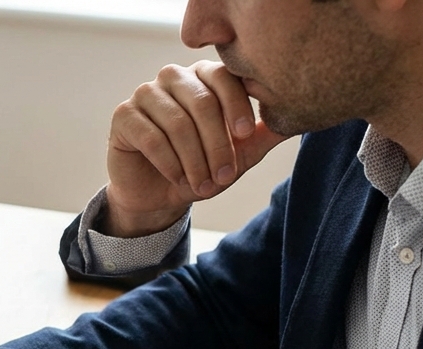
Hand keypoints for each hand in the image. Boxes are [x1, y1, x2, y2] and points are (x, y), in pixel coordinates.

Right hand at [104, 60, 289, 236]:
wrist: (158, 196)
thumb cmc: (199, 169)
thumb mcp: (238, 157)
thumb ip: (262, 137)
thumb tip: (298, 120)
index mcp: (204, 78)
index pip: (225, 78)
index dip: (237, 105)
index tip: (245, 134)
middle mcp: (174, 78)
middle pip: (202, 101)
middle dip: (217, 144)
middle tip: (225, 177)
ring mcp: (146, 94)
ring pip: (177, 122)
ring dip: (194, 160)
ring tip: (203, 185)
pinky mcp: (123, 116)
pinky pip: (151, 136)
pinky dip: (169, 162)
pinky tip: (177, 179)